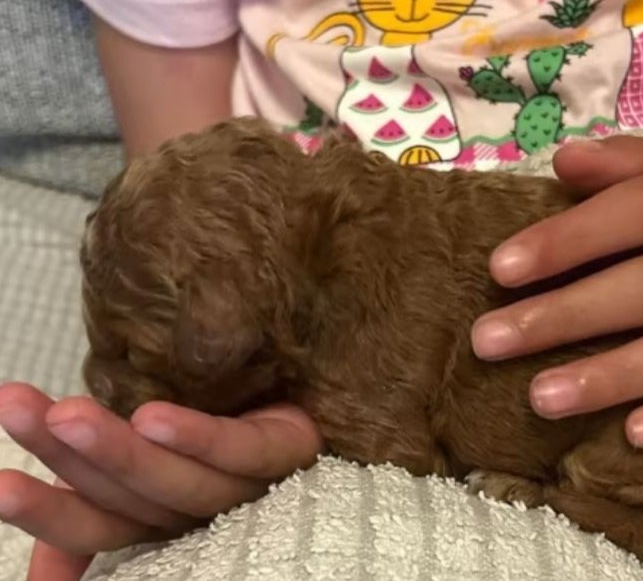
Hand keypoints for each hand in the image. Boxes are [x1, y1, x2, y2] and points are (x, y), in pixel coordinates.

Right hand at [0, 383, 321, 580]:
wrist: (297, 398)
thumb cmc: (207, 444)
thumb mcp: (140, 470)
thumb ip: (90, 515)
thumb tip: (38, 578)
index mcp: (159, 519)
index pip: (96, 525)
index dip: (45, 513)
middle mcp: (198, 512)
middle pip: (128, 496)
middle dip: (70, 457)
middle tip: (21, 409)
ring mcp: (245, 485)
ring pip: (177, 479)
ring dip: (118, 451)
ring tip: (69, 414)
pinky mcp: (285, 450)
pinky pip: (240, 450)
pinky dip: (197, 438)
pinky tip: (155, 417)